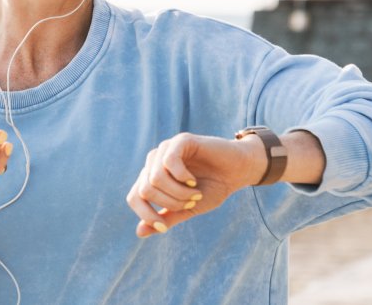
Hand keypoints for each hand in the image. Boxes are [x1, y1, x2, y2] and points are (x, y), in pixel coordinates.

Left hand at [126, 132, 262, 238]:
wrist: (237, 172)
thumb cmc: (212, 188)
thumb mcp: (187, 208)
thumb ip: (166, 217)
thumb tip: (139, 232)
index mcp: (152, 178)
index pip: (134, 197)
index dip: (145, 215)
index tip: (163, 228)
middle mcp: (154, 162)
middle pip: (145, 190)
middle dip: (170, 203)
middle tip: (191, 202)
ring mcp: (166, 149)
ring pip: (155, 178)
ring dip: (178, 193)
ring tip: (195, 193)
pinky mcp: (181, 140)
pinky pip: (169, 162)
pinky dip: (182, 178)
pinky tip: (193, 181)